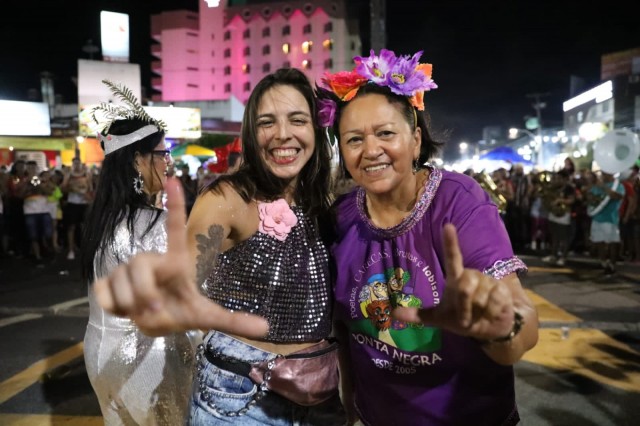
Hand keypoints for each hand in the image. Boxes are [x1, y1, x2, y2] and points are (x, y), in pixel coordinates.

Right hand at [94, 177, 268, 337]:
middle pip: (138, 266)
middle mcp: (150, 260)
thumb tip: (266, 328)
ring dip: (131, 304)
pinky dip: (112, 306)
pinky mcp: (107, 282)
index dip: (175, 205)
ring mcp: (126, 270)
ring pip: (120, 282)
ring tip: (141, 312)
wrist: (156, 322)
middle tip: (154, 311)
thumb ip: (234, 321)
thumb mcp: (207, 318)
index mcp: (176, 261)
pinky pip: (102, 292)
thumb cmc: (182, 311)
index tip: (174, 180)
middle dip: (145, 293)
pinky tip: (123, 310)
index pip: (176, 229)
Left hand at [393, 224, 513, 340]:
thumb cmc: (464, 318)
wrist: (491, 329)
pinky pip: (493, 303)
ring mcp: (488, 282)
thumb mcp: (439, 319)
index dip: (450, 242)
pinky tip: (492, 313)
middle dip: (464, 305)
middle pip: (465, 283)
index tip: (447, 226)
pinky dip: (489, 314)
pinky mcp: (502, 291)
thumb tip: (393, 314)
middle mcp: (472, 276)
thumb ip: (418, 316)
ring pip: (479, 296)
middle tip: (465, 317)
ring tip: (479, 314)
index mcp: (456, 279)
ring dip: (476, 312)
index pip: (452, 257)